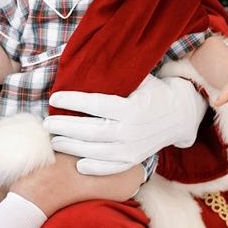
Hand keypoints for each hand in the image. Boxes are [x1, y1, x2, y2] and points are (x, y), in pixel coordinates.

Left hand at [44, 74, 207, 175]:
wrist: (180, 115)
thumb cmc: (153, 92)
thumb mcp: (140, 78)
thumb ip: (117, 74)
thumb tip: (88, 59)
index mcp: (131, 107)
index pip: (95, 104)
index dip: (72, 101)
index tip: (54, 98)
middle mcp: (131, 130)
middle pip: (91, 131)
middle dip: (66, 127)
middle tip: (47, 124)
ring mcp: (133, 148)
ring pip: (97, 151)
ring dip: (73, 147)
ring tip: (54, 141)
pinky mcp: (135, 159)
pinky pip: (112, 167)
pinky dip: (96, 168)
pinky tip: (78, 164)